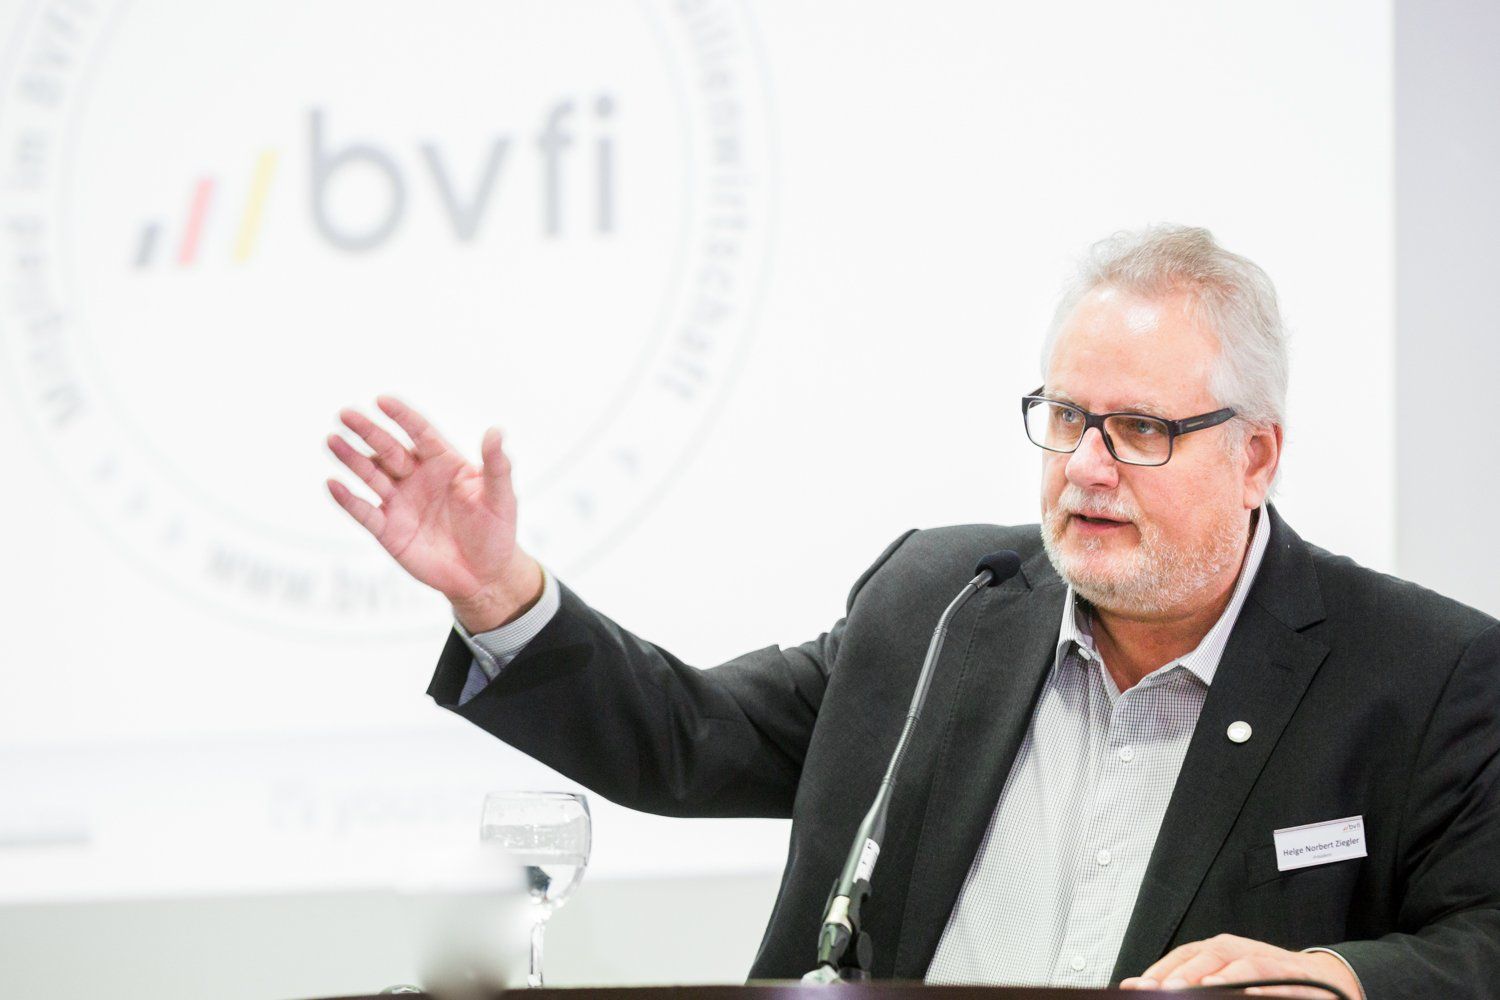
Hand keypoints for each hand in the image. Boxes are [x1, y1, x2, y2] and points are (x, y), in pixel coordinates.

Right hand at [325, 395, 541, 631]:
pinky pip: (364, 512)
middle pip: (389, 448)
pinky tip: (333, 484)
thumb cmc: (496, 532)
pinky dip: (348, 499)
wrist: (485, 576)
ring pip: (371, 474)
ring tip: (333, 440)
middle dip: (368, 431)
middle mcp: (418, 477)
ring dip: (352, 459)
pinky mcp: (388, 529)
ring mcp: (401, 502)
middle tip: (346, 414)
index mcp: (444, 463)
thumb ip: (497, 465)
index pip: (420, 432)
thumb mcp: (501, 497)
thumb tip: (496, 431)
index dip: (402, 416)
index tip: (382, 400)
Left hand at [1120, 934, 1360, 997]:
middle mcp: (1235, 949)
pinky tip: (1236, 989)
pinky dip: (1248, 980)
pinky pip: (1264, 972)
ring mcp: (1261, 957)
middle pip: (1200, 956)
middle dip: (1175, 974)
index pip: (1181, 957)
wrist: (1325, 982)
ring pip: (1230, 960)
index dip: (1157, 971)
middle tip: (1156, 991)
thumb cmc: (1268, 985)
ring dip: (1209, 975)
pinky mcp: (1287, 971)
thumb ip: (1198, 988)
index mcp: (1217, 952)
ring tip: (1189, 989)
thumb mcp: (1230, 985)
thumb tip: (1159, 993)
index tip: (1134, 987)